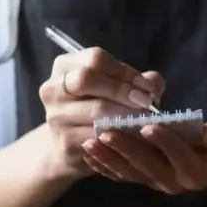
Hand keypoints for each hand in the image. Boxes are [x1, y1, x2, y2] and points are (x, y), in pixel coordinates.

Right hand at [39, 47, 164, 180]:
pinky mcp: (64, 142)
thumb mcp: (115, 87)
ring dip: (125, 114)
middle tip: (146, 102)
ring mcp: (55, 116)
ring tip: (145, 119)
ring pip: (95, 110)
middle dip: (122, 90)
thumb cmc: (99, 108)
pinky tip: (134, 137)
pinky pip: (98, 136)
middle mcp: (53, 88)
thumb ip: (137, 81)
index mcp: (65, 66)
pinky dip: (120, 136)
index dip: (125, 72)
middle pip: (87, 79)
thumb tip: (153, 84)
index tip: (146, 87)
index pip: (96, 59)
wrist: (71, 146)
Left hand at [83, 121, 206, 194]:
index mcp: (197, 172)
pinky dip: (104, 166)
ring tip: (90, 142)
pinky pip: (122, 176)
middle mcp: (175, 182)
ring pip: (130, 173)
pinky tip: (88, 153)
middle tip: (106, 132)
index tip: (149, 126)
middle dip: (126, 149)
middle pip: (147, 166)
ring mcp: (157, 183)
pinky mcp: (145, 180)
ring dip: (109, 158)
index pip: (179, 156)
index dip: (165, 142)